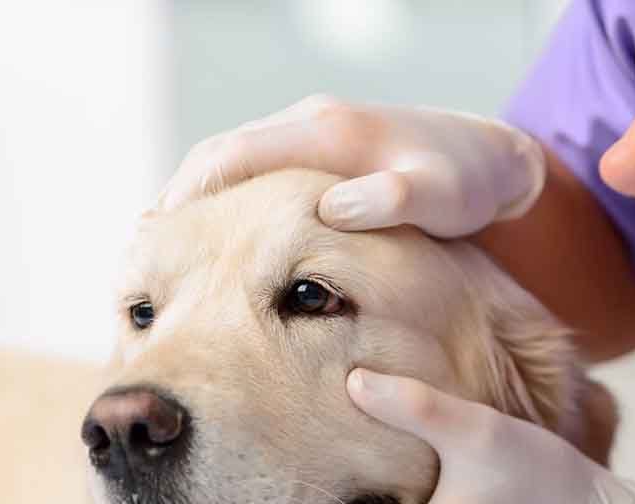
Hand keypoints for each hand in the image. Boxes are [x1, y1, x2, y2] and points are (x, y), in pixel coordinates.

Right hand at [153, 96, 545, 236]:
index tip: (156, 233)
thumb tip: (332, 208)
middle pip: (223, 154)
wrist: (489, 160)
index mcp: (329, 132)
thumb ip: (392, 200)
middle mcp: (312, 124)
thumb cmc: (465, 183)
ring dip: (201, 197)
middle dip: (180, 196)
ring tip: (167, 247)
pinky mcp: (323, 153)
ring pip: (238, 162)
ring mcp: (315, 134)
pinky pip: (261, 170)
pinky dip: (231, 197)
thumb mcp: (440, 196)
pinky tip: (219, 233)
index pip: (237, 153)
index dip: (191, 192)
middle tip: (145, 249)